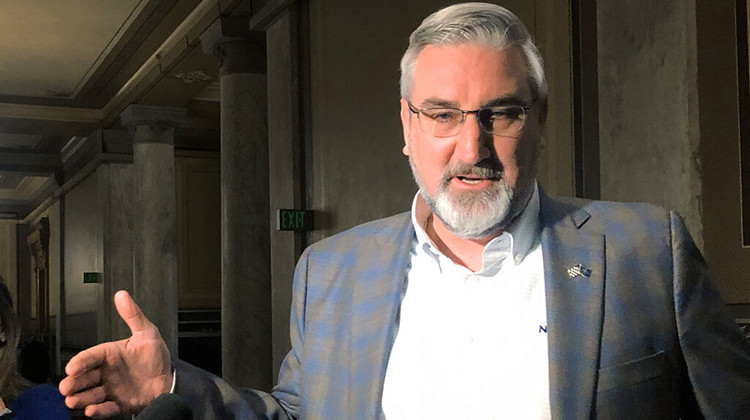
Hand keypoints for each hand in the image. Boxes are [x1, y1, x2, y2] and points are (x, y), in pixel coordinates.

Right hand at [58, 290, 172, 417]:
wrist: (169, 379)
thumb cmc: (155, 356)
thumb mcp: (147, 332)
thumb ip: (133, 315)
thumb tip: (122, 295)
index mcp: (110, 354)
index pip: (91, 356)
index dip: (80, 362)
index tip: (71, 367)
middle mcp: (107, 372)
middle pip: (85, 377)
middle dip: (74, 382)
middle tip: (66, 387)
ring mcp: (111, 389)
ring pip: (91, 394)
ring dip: (81, 398)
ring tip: (73, 401)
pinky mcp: (119, 404)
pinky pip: (106, 408)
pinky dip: (98, 411)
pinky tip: (91, 411)